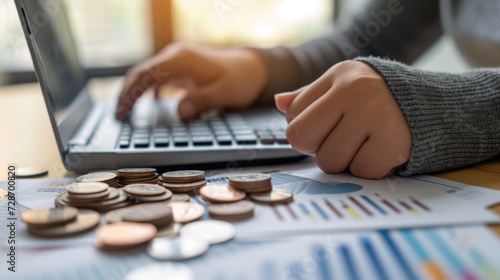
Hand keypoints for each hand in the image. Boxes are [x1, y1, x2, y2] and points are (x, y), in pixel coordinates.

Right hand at [116, 43, 267, 119]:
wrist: (253, 68)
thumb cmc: (241, 79)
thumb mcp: (225, 93)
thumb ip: (201, 102)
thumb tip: (180, 112)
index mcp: (182, 60)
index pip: (145, 75)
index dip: (130, 94)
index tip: (121, 112)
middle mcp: (175, 56)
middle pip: (140, 73)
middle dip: (126, 93)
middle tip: (118, 116)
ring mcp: (177, 61)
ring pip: (146, 74)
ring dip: (134, 91)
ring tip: (126, 112)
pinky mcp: (181, 68)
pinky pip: (157, 77)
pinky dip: (147, 89)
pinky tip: (147, 103)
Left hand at [275, 61, 411, 178]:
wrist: (435, 106)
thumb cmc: (379, 98)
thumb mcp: (345, 86)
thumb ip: (311, 97)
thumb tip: (279, 103)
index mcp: (339, 75)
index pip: (293, 118)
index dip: (308, 132)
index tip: (330, 128)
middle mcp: (355, 90)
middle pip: (304, 140)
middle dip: (319, 149)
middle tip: (345, 140)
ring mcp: (376, 114)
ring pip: (330, 161)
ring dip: (346, 161)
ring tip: (366, 144)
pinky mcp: (395, 141)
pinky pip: (361, 172)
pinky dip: (370, 169)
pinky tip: (383, 151)